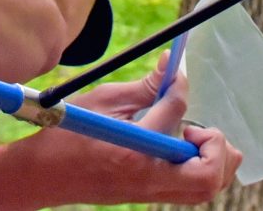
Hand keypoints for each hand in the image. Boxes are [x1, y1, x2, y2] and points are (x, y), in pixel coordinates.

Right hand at [10, 66, 242, 205]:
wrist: (44, 175)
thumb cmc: (69, 134)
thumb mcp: (105, 101)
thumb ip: (144, 87)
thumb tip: (171, 65)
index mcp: (136, 148)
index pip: (177, 113)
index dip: (179, 86)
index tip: (173, 74)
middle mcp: (149, 177)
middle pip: (210, 174)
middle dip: (218, 145)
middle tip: (199, 127)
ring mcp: (150, 192)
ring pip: (205, 188)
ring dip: (214, 160)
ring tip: (195, 137)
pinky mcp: (148, 197)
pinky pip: (189, 190)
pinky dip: (199, 169)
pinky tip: (181, 148)